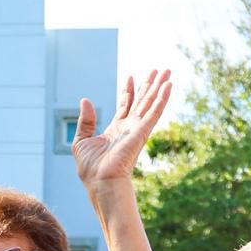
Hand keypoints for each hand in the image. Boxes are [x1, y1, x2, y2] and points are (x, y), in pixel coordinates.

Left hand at [73, 70, 171, 187]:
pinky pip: (155, 112)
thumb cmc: (90, 168)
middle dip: (150, 85)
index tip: (130, 76)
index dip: (128, 90)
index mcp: (116, 129)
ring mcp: (138, 129)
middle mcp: (129, 128)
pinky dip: (162, 98)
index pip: (125, 105)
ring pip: (151, 103)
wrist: (100, 180)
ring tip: (167, 72)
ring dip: (159, 87)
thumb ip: (85, 121)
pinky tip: (168, 86)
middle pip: (142, 101)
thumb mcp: (82, 140)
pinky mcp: (142, 132)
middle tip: (158, 70)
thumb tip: (85, 101)